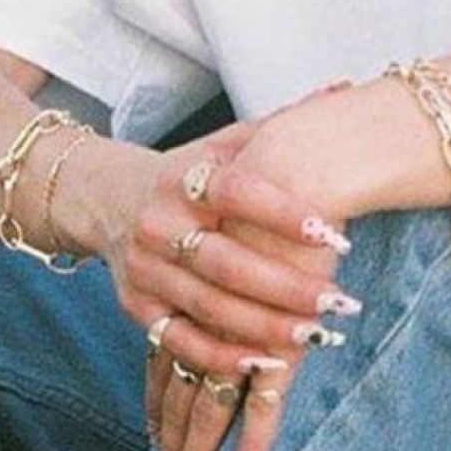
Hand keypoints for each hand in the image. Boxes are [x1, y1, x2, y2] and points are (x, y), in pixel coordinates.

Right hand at [159, 101, 358, 450]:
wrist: (107, 199)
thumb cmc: (187, 171)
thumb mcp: (224, 143)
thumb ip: (281, 125)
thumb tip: (344, 89)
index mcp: (184, 176)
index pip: (237, 193)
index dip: (286, 215)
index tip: (337, 235)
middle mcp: (159, 223)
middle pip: (226, 263)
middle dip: (287, 287)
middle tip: (341, 301)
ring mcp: (145, 270)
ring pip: (210, 307)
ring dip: (267, 327)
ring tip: (319, 333)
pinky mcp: (137, 308)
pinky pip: (182, 341)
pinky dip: (225, 356)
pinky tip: (269, 362)